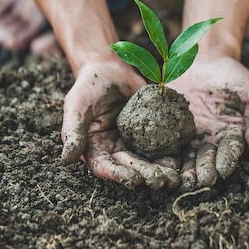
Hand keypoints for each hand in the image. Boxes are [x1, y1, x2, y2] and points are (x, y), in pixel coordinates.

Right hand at [60, 61, 180, 188]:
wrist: (111, 67)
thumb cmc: (89, 86)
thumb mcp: (77, 105)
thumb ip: (73, 131)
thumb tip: (66, 159)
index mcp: (94, 148)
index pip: (105, 167)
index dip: (119, 175)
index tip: (134, 180)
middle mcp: (114, 150)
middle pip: (130, 167)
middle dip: (145, 175)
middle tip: (161, 181)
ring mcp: (133, 143)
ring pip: (148, 161)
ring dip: (161, 170)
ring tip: (174, 178)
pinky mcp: (150, 133)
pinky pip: (161, 146)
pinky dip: (171, 154)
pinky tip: (181, 161)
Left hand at [168, 55, 248, 187]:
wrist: (202, 58)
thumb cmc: (231, 75)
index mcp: (232, 136)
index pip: (231, 152)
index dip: (227, 161)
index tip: (224, 170)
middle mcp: (211, 141)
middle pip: (208, 160)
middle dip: (205, 171)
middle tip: (202, 180)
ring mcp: (190, 137)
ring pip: (187, 159)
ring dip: (186, 171)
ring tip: (183, 180)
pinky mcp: (171, 130)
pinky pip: (168, 145)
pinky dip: (166, 157)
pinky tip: (164, 165)